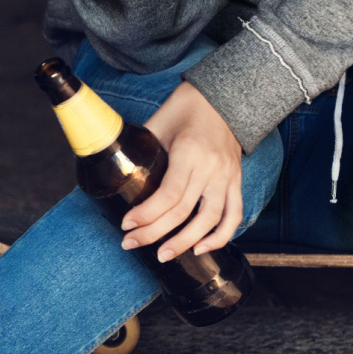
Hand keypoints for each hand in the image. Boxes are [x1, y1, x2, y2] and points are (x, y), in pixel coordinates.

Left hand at [120, 82, 243, 260]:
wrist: (223, 98)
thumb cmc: (186, 109)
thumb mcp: (159, 124)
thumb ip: (142, 149)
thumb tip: (115, 171)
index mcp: (190, 153)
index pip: (169, 195)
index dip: (147, 215)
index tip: (127, 225)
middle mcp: (211, 169)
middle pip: (183, 212)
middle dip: (154, 233)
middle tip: (131, 244)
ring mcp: (227, 178)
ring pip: (210, 221)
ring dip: (186, 243)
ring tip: (163, 255)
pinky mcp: (236, 182)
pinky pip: (233, 216)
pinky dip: (220, 237)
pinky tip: (201, 249)